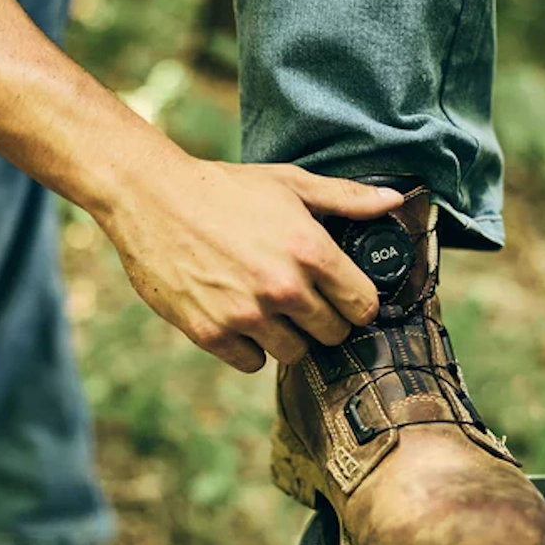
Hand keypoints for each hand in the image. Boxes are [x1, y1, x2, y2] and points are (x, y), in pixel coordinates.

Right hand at [104, 158, 403, 372]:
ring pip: (294, 354)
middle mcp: (282, 288)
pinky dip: (250, 347)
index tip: (343, 298)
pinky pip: (251, 362)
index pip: (363, 306)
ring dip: (288, 336)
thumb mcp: (289, 183)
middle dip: (324, 321)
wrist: (151, 198)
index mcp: (310, 251)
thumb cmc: (224, 188)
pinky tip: (240, 320)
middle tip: (303, 302)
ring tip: (269, 309)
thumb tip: (394, 202)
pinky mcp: (211, 333)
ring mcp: (245, 315)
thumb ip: (345, 198)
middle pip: (332, 335)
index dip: (356, 303)